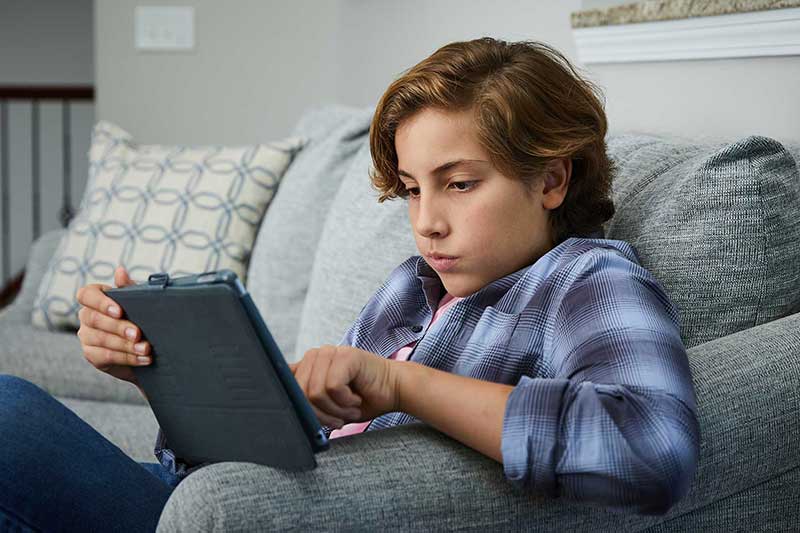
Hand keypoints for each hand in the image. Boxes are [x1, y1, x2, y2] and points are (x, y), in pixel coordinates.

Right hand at [76, 266, 149, 394]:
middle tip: (138, 334)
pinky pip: (106, 356)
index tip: (119, 311)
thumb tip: (120, 270)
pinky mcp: (92, 355)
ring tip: (146, 348)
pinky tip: (143, 358)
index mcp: (96, 299)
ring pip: (102, 339)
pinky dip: (127, 357)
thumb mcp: (137, 302)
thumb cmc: (139, 318)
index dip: (101, 303)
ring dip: (126, 345)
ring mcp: (86, 336)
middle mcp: (86, 316)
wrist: (144, 347)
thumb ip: (128, 288)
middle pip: (95, 319)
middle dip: (119, 327)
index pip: (86, 295)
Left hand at [288, 345, 399, 428]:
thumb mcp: (327, 405)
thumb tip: (283, 414)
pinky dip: (345, 402)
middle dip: (319, 414)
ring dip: (335, 410)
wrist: (394, 391)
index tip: (307, 423)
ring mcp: (331, 352)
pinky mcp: (346, 356)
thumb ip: (306, 402)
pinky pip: (332, 387)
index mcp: (307, 365)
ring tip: (349, 411)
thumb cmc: (362, 400)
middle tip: (337, 421)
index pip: (283, 383)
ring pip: (315, 391)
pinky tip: (356, 400)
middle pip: (298, 392)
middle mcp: (316, 354)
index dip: (293, 405)